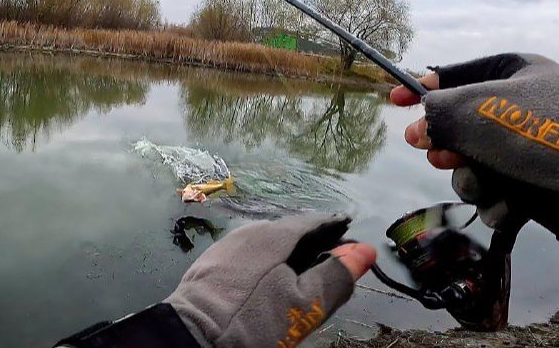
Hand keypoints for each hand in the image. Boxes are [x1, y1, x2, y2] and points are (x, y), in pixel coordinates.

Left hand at [165, 214, 375, 347]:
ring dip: (287, 256)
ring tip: (300, 280)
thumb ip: (336, 275)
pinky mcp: (211, 263)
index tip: (352, 247)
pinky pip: (248, 256)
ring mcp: (227, 245)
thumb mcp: (304, 303)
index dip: (336, 232)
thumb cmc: (254, 320)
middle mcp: (249, 230)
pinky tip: (267, 285)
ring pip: (267, 244)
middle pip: (290, 232)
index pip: (315, 222)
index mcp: (274, 233)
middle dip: (312, 246)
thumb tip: (365, 251)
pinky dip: (265, 265)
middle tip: (329, 269)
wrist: (193, 339)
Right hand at [391, 53, 558, 224]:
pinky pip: (501, 193)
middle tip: (441, 154)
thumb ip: (439, 112)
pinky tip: (512, 206)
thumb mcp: (484, 109)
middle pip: (458, 128)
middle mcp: (516, 107)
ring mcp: (528, 147)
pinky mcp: (538, 183)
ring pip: (475, 166)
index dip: (419, 89)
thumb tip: (416, 124)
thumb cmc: (552, 128)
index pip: (452, 75)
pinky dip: (501, 203)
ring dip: (473, 180)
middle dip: (446, 146)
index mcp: (509, 72)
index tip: (391, 101)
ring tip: (489, 184)